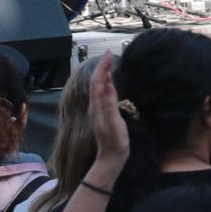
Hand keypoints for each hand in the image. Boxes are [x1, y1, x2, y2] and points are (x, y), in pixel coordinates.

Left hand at [87, 51, 129, 170]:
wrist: (111, 158)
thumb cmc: (115, 143)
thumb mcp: (114, 125)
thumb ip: (110, 106)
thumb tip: (108, 86)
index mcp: (97, 107)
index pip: (98, 82)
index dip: (103, 67)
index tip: (109, 54)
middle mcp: (95, 106)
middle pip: (96, 82)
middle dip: (102, 67)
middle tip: (110, 53)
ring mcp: (98, 110)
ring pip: (98, 86)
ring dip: (103, 73)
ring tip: (109, 62)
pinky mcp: (102, 113)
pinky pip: (102, 93)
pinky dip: (106, 82)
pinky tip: (110, 80)